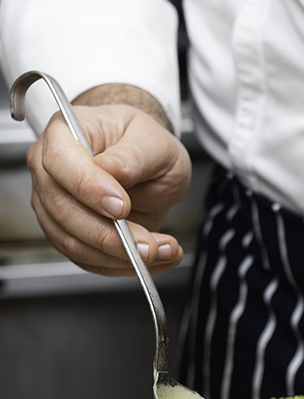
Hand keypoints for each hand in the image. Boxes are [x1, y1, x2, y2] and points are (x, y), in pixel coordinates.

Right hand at [26, 88, 192, 275]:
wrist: (146, 163)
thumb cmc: (142, 143)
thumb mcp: (153, 141)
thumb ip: (133, 156)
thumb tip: (113, 171)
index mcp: (64, 132)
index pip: (60, 162)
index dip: (89, 188)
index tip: (122, 206)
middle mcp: (50, 169)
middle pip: (62, 209)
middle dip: (108, 234)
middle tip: (147, 243)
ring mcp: (53, 204)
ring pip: (72, 241)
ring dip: (118, 255)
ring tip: (159, 251)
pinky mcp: (66, 233)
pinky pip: (86, 258)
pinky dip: (120, 265)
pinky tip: (150, 259)